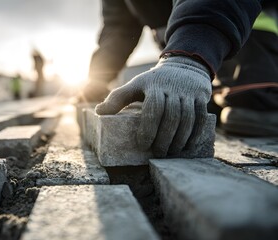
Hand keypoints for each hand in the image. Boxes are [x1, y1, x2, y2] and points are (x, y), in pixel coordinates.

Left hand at [95, 56, 211, 156]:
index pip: (153, 108)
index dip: (148, 128)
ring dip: (179, 139)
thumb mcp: (135, 85)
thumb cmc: (154, 81)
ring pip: (187, 119)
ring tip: (170, 153)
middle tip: (157, 153)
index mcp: (153, 85)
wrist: (183, 65)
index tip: (142, 144)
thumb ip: (117, 98)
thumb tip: (98, 112)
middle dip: (164, 138)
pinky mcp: (201, 97)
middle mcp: (173, 88)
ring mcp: (188, 93)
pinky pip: (201, 118)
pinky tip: (187, 146)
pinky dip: (195, 134)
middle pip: (171, 116)